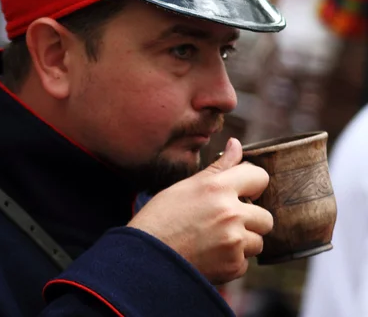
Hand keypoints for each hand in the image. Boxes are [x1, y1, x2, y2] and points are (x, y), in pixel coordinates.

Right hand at [128, 138, 272, 283]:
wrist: (146, 259)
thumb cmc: (162, 217)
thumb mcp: (189, 185)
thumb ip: (219, 166)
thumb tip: (236, 143)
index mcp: (218, 187)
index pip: (260, 177)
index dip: (252, 184)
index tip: (243, 192)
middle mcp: (230, 213)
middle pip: (265, 216)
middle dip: (250, 219)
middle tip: (226, 221)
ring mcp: (234, 242)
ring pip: (257, 241)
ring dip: (243, 242)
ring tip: (215, 238)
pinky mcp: (232, 267)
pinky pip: (245, 262)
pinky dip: (232, 261)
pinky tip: (210, 254)